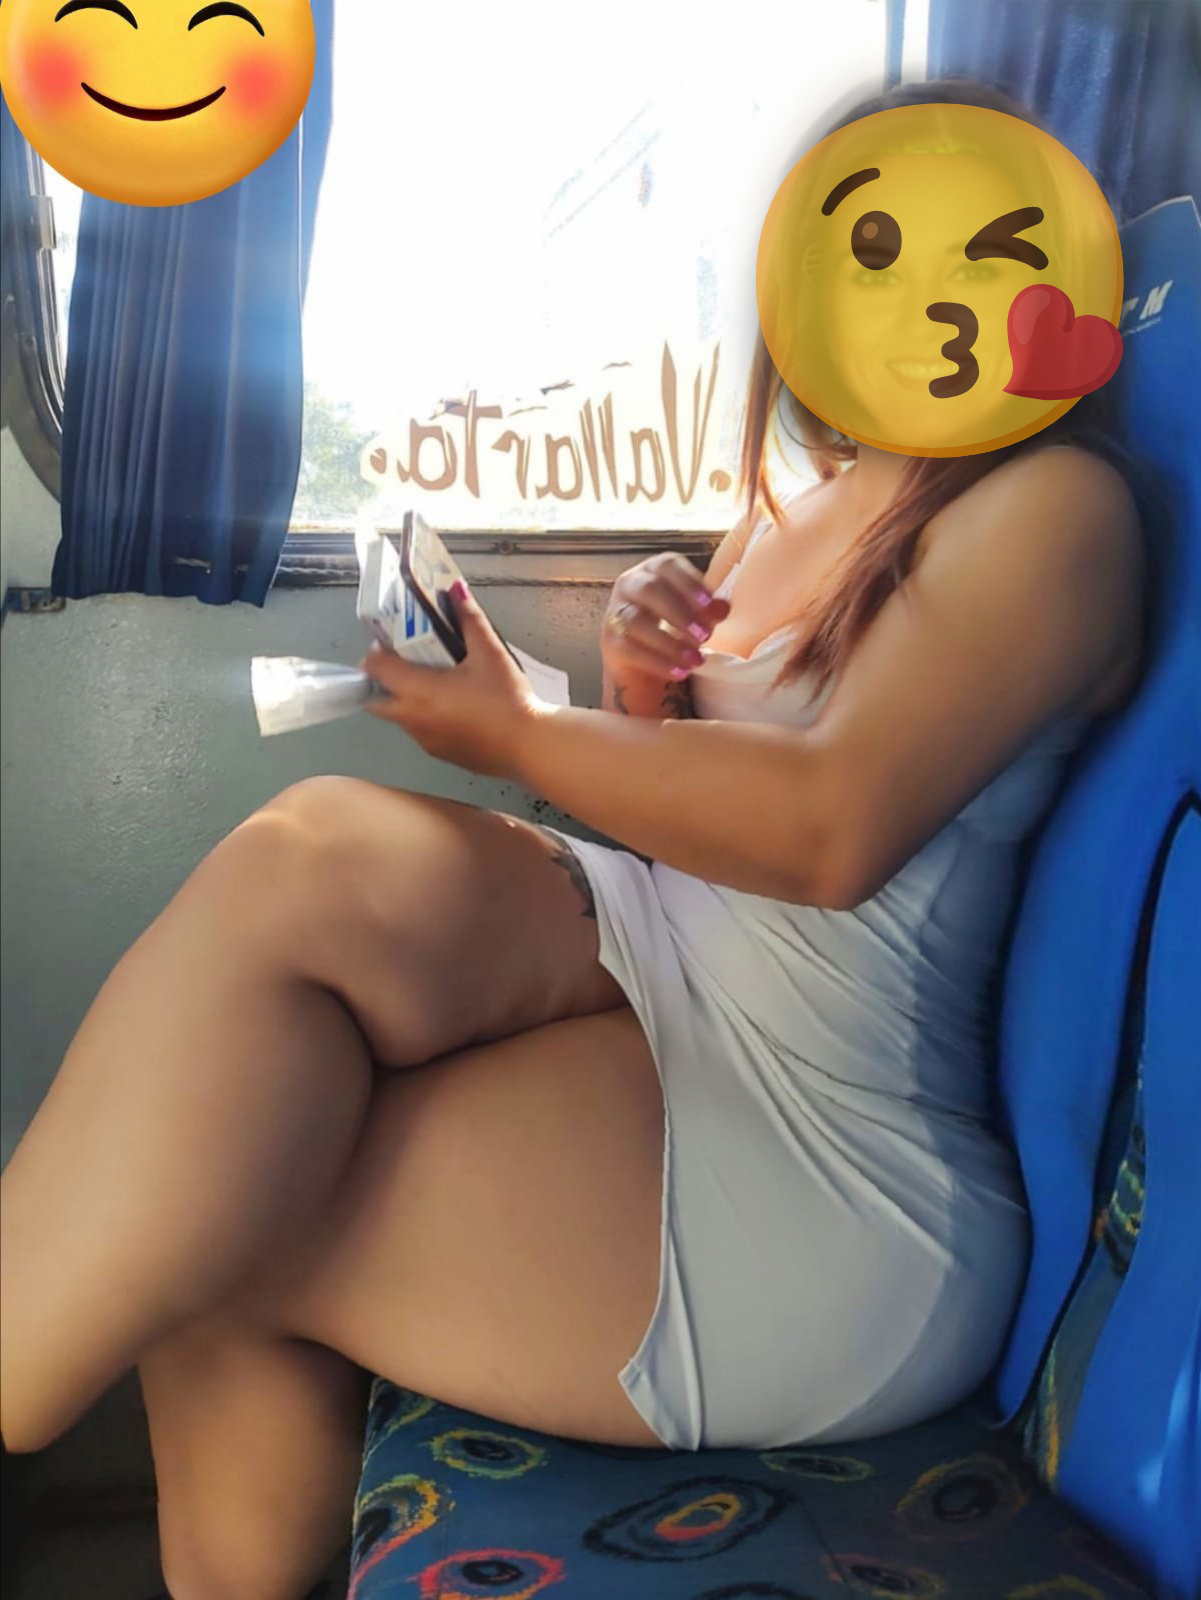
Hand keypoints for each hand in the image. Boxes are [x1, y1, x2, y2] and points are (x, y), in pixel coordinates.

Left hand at [359, 580, 541, 777]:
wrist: (529, 746)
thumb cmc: (506, 699)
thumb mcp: (489, 653)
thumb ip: (469, 619)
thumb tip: (455, 590)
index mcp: (417, 691)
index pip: (375, 669)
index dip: (377, 652)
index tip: (392, 642)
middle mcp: (412, 720)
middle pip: (375, 702)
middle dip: (382, 683)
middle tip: (405, 665)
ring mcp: (425, 741)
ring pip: (399, 719)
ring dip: (404, 701)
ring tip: (435, 684)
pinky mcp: (441, 755)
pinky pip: (421, 733)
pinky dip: (425, 719)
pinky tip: (455, 709)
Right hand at [603, 552, 730, 680]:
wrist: (644, 659)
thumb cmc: (673, 625)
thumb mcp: (696, 615)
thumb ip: (709, 610)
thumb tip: (722, 607)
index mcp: (654, 570)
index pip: (667, 565)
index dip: (689, 582)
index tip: (710, 604)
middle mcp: (630, 584)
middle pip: (648, 589)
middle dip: (679, 612)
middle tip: (706, 635)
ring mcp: (616, 613)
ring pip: (635, 621)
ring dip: (669, 642)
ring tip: (696, 660)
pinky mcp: (610, 643)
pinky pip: (630, 649)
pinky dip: (657, 662)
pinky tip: (679, 671)